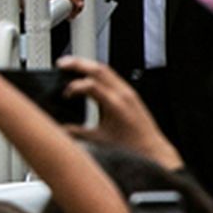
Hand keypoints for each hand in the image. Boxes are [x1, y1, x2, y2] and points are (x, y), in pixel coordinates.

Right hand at [57, 55, 180, 167]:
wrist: (151, 148)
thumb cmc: (130, 146)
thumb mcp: (100, 140)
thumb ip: (77, 132)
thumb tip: (60, 129)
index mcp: (115, 104)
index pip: (90, 85)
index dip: (74, 87)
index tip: (65, 94)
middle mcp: (123, 94)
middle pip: (98, 69)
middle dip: (77, 64)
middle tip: (61, 64)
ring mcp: (128, 91)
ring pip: (105, 69)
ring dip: (86, 65)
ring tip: (70, 65)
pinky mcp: (129, 92)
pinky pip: (111, 75)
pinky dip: (96, 71)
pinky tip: (88, 75)